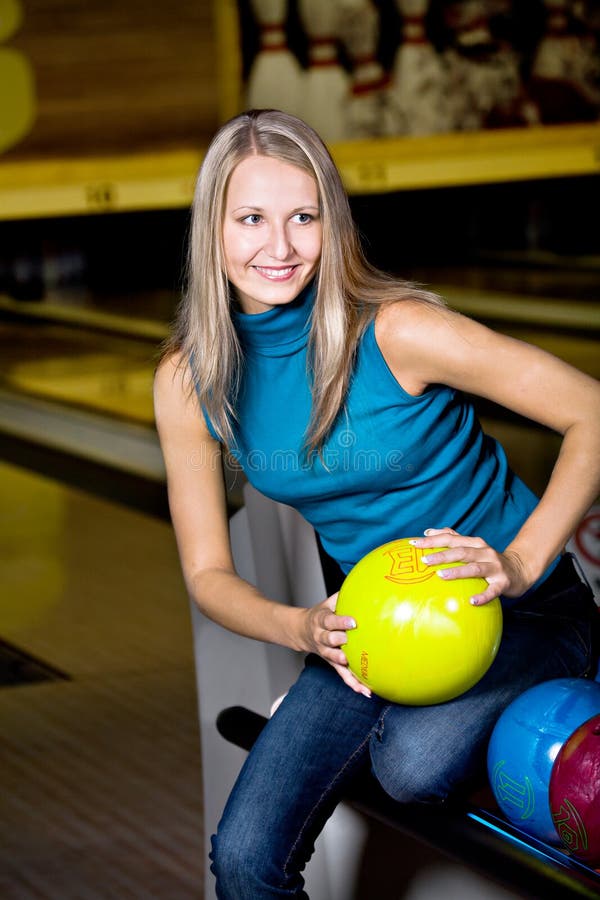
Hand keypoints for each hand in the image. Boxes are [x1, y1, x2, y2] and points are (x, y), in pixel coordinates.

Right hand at [301, 594, 371, 696]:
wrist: (302, 631)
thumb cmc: (321, 614)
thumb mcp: (328, 602)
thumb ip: (343, 596)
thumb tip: (362, 585)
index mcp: (320, 621)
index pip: (330, 621)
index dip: (340, 622)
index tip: (353, 622)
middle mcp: (321, 638)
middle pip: (329, 641)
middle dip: (339, 642)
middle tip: (351, 642)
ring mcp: (326, 652)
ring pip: (334, 660)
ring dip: (345, 666)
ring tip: (357, 675)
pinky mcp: (332, 664)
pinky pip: (342, 675)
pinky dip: (352, 683)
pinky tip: (365, 691)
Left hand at [410, 527, 529, 604]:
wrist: (519, 570)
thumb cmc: (488, 560)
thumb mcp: (473, 546)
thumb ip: (452, 538)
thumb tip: (428, 531)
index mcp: (475, 543)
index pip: (451, 539)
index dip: (432, 540)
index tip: (414, 544)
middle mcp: (484, 552)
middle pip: (461, 551)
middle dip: (441, 555)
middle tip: (424, 560)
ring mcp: (494, 567)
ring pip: (474, 568)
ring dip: (457, 571)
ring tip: (441, 575)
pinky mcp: (503, 582)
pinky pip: (492, 590)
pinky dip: (483, 595)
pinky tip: (471, 601)